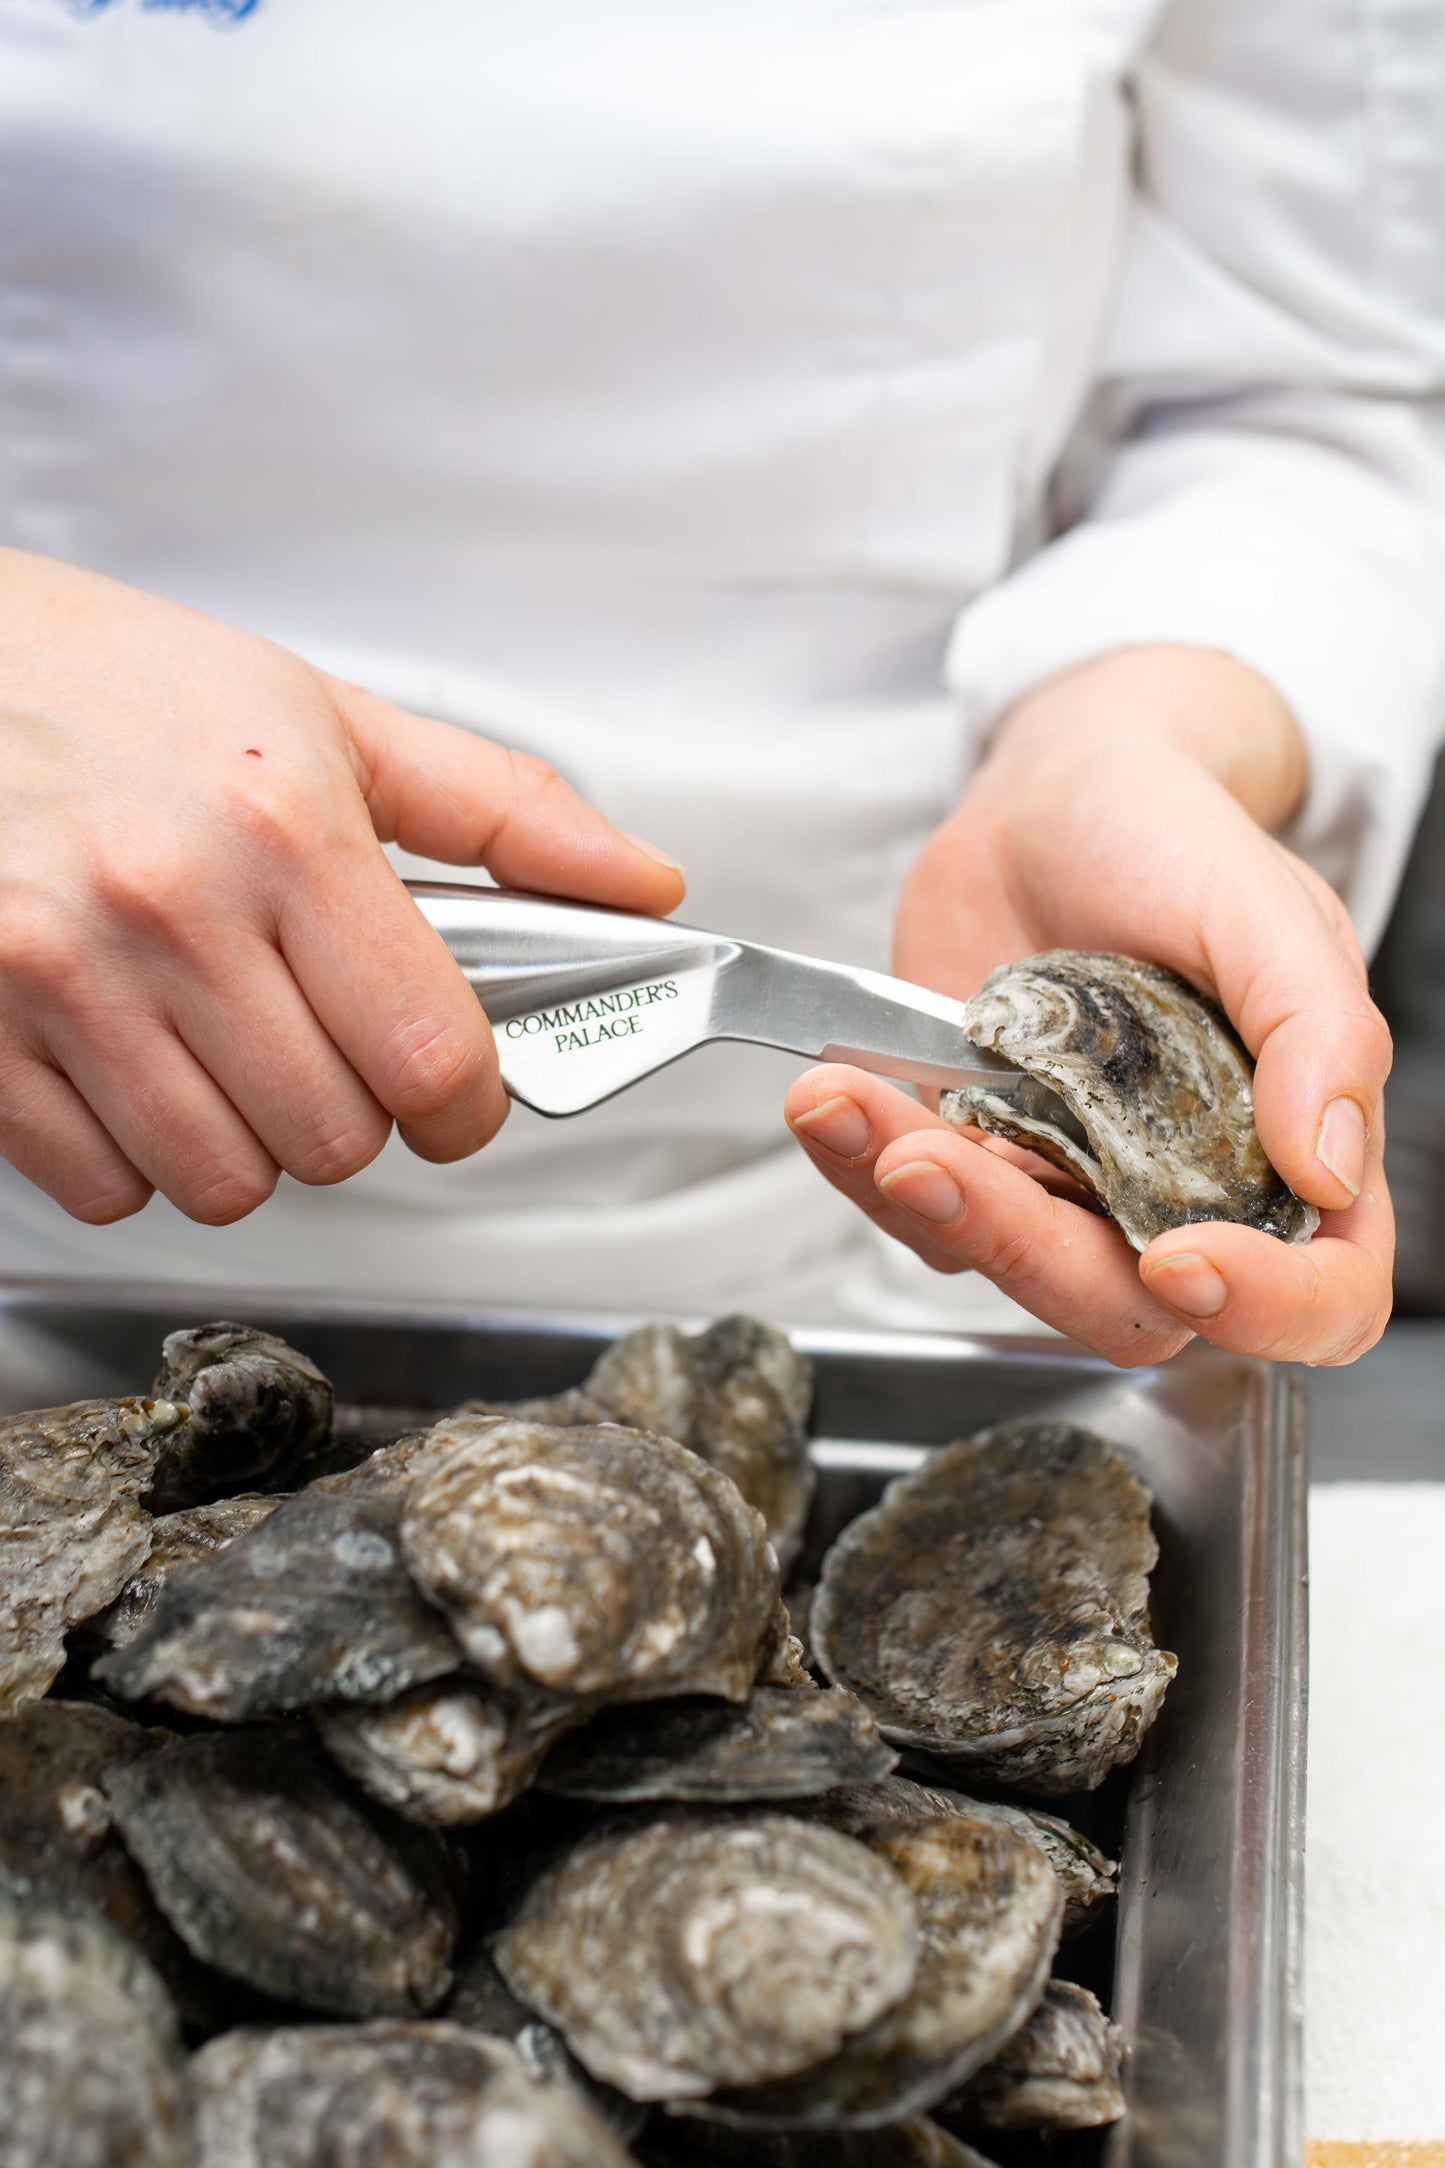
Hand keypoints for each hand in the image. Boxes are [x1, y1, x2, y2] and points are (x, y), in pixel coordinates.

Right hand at [0, 551, 683, 1224]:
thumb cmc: (127, 687)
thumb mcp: (329, 718)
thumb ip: (501, 812)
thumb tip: (645, 883)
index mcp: (283, 825)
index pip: (431, 1054)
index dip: (468, 1105)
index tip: (457, 1097)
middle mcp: (168, 903)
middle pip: (336, 1139)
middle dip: (355, 1115)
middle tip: (327, 1050)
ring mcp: (58, 975)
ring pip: (223, 1182)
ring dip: (249, 1146)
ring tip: (226, 1054)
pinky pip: (101, 1188)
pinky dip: (135, 1158)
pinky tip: (136, 1070)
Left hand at [785, 647, 1393, 1366]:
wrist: (1058, 799)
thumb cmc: (1180, 846)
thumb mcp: (1269, 910)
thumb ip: (1321, 1032)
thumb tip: (1330, 1169)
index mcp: (1295, 1157)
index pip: (1321, 1296)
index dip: (1266, 1311)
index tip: (1182, 1259)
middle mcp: (1188, 1198)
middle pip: (1128, 1308)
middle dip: (1019, 1248)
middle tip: (930, 1161)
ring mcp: (1073, 1187)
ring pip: (1001, 1264)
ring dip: (915, 1198)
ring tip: (844, 1098)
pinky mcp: (979, 1161)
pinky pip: (918, 1208)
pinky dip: (860, 1163)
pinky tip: (833, 1093)